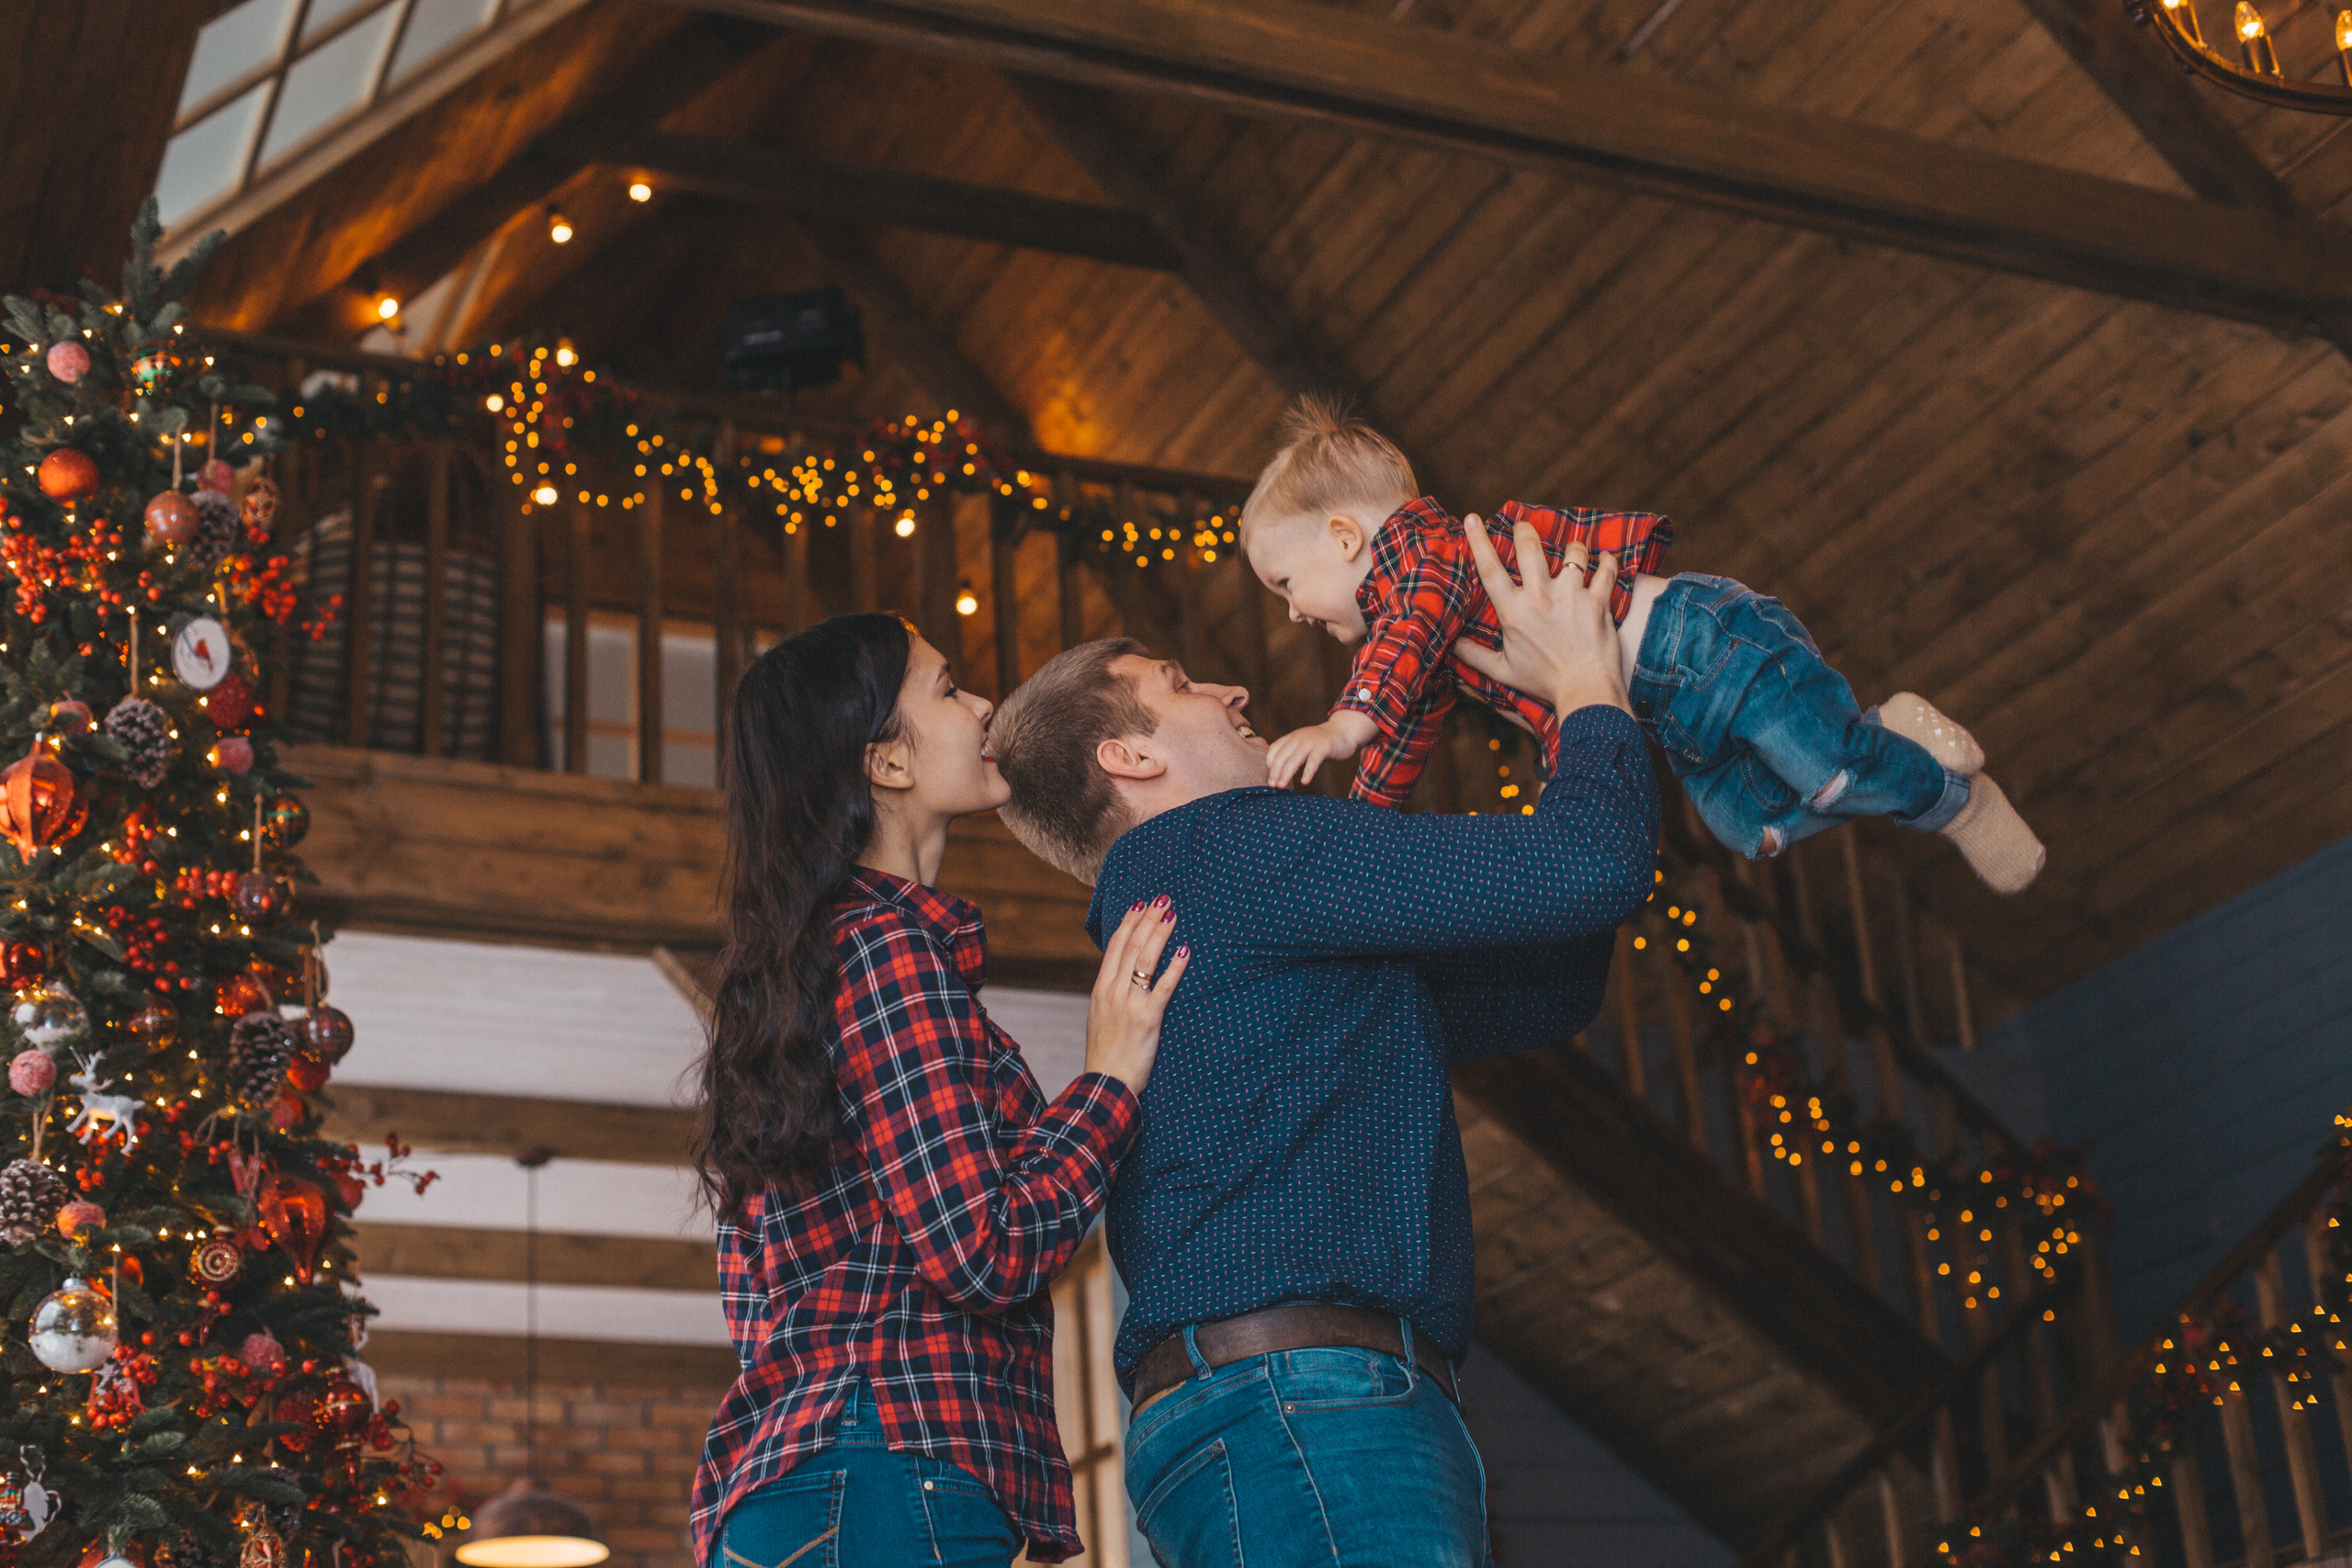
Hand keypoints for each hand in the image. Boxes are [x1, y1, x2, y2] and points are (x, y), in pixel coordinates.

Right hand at [1084, 897, 1190, 1095]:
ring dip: (1160, 933)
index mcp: (1101, 990)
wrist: (1106, 1083)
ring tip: (1172, 915)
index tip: (1140, 903)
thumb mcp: (1101, 1017)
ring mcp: (1129, 1004)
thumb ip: (1111, 994)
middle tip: (1162, 899)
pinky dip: (1175, 967)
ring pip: (1145, 960)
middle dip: (1147, 919)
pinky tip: (1185, 951)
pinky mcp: (1148, 1019)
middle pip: (1131, 946)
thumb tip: (1124, 975)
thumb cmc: (1106, 1053)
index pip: (1115, 947)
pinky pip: (1163, 987)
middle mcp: (1113, 992)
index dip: (1128, 922)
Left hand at [1265, 714, 1374, 789]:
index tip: (1269, 776)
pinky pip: (1313, 761)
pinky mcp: (1323, 747)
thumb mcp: (1304, 745)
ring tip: (1281, 785)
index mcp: (1292, 737)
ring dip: (1286, 773)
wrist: (1344, 731)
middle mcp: (1299, 738)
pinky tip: (1304, 782)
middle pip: (1282, 755)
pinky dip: (1308, 771)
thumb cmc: (1322, 743)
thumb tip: (1281, 774)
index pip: (1274, 748)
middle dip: (1275, 771)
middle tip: (1272, 785)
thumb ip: (1294, 755)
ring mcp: (1311, 742)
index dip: (1270, 762)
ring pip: (1294, 759)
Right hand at [1451, 514, 1630, 716]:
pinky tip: (1605, 558)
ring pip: (1573, 552)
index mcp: (1513, 612)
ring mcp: (1571, 597)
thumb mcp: (1503, 671)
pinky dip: (1608, 561)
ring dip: (1573, 547)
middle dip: (1524, 530)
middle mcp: (1541, 598)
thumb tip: (1451, 644)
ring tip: (1573, 550)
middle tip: (1523, 525)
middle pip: (1529, 547)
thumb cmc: (1543, 682)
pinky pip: (1606, 569)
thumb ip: (1475, 655)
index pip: (1490, 569)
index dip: (1478, 540)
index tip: (1471, 518)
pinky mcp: (1598, 601)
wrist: (1585, 691)